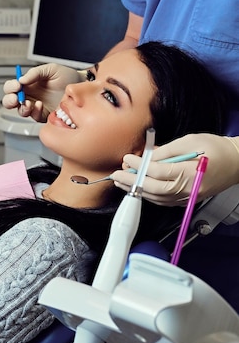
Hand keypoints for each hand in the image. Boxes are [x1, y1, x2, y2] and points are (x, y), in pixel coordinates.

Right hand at [2, 63, 82, 121]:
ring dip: (22, 108)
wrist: (81, 86)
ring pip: (20, 111)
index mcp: (28, 84)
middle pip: (10, 101)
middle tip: (16, 98)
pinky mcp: (44, 115)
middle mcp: (29, 96)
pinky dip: (34, 112)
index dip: (11, 87)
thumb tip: (22, 80)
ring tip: (29, 103)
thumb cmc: (67, 76)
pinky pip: (34, 117)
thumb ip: (35, 73)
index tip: (17, 86)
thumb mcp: (51, 69)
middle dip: (9, 100)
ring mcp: (36, 107)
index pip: (12, 87)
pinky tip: (40, 105)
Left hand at [111, 134, 238, 205]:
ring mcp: (188, 197)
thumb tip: (145, 157)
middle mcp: (188, 189)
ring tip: (121, 182)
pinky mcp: (186, 200)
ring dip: (136, 190)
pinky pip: (163, 201)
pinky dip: (148, 195)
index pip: (157, 171)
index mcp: (190, 173)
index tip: (128, 158)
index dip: (139, 165)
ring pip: (156, 197)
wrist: (236, 162)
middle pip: (153, 188)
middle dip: (131, 181)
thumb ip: (166, 151)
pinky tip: (137, 188)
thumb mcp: (190, 141)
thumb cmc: (217, 149)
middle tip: (116, 175)